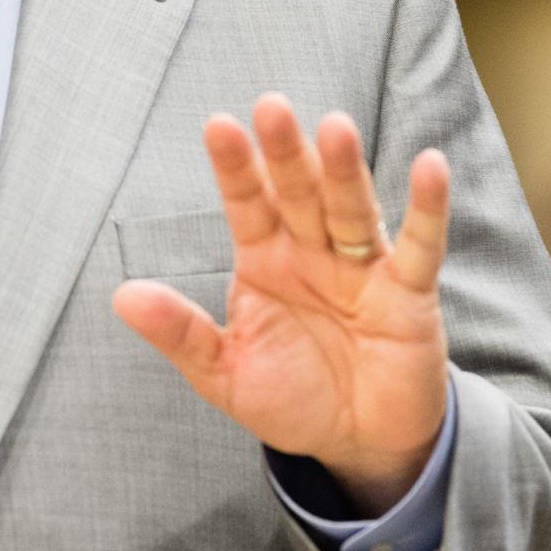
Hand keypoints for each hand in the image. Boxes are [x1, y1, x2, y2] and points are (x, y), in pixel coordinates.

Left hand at [112, 93, 450, 514]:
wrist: (359, 443)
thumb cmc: (292, 397)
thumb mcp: (226, 373)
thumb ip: (182, 334)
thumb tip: (121, 297)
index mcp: (264, 260)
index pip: (245, 203)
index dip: (234, 167)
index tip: (218, 126)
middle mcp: (310, 251)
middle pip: (296, 192)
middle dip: (285, 152)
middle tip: (272, 106)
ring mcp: (361, 266)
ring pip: (351, 207)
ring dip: (344, 169)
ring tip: (336, 127)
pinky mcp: (409, 292)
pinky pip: (419, 245)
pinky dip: (427, 208)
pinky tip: (429, 166)